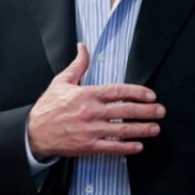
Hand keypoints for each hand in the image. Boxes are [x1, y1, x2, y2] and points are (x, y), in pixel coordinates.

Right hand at [27, 43, 163, 158]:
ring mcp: (90, 130)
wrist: (34, 132)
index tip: (151, 95)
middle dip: (146, 111)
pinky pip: (111, 147)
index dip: (137, 93)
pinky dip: (126, 147)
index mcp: (86, 95)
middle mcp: (91, 112)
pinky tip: (138, 146)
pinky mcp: (88, 146)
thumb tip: (83, 47)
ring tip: (155, 128)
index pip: (118, 91)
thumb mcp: (61, 82)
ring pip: (122, 129)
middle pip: (125, 110)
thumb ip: (77, 65)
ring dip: (141, 129)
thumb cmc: (48, 107)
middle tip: (160, 111)